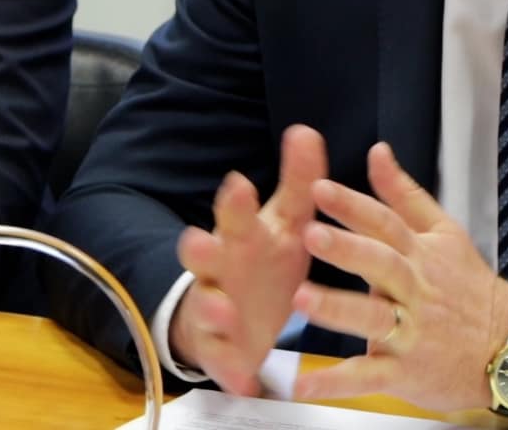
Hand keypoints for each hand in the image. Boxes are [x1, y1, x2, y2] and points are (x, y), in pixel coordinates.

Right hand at [169, 123, 327, 395]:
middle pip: (206, 254)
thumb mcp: (285, 225)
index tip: (239, 183)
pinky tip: (243, 378)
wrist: (238, 320)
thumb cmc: (263, 264)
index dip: (235, 201)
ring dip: (211, 305)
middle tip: (202, 240)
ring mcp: (216, 308)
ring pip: (206, 304)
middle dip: (202, 247)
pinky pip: (221, 360)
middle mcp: (221, 269)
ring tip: (221, 307)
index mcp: (241, 236)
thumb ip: (297, 182)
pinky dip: (231, 368)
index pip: (234, 213)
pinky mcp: (221, 349)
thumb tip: (306, 130)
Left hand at [290, 142, 507, 413]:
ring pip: (372, 318)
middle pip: (380, 265)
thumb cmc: (468, 287)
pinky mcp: (405, 371)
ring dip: (337, 309)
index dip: (353, 205)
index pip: (385, 223)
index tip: (319, 188)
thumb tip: (377, 150)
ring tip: (301, 298)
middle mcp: (413, 290)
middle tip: (309, 234)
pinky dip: (337, 382)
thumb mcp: (444, 233)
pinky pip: (368, 376)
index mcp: (419, 254)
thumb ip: (404, 194)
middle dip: (346, 249)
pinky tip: (305, 384)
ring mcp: (410, 332)